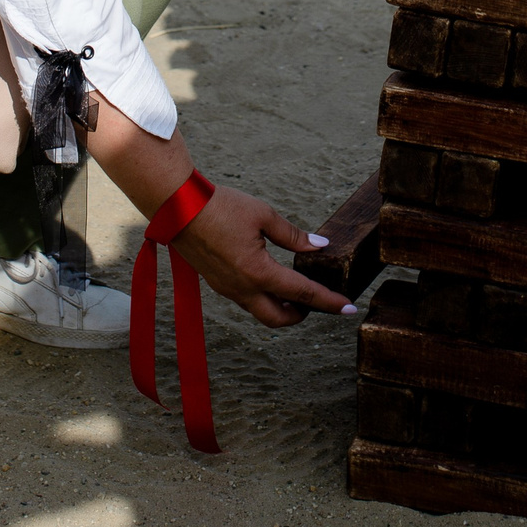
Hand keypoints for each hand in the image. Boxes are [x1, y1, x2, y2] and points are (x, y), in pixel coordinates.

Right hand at [167, 182, 354, 326]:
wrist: (177, 207)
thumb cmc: (220, 207)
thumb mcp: (263, 215)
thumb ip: (293, 236)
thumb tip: (319, 246)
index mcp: (258, 272)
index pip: (303, 294)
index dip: (329, 302)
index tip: (349, 307)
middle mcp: (242, 288)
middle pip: (279, 318)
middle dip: (301, 315)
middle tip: (317, 300)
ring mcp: (227, 289)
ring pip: (260, 312)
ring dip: (281, 308)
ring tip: (295, 290)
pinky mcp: (217, 283)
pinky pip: (245, 300)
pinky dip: (263, 297)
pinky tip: (268, 278)